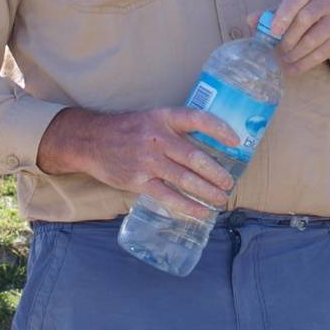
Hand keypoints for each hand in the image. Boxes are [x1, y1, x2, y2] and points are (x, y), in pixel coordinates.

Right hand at [37, 107, 239, 220]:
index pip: (198, 119)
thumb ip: (175, 130)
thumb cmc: (128, 130)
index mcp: (163, 117)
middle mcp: (157, 138)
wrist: (92, 141)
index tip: (237, 141)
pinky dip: (187, 206)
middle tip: (230, 183)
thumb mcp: (152, 119)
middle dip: (217, 173)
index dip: (219, 129)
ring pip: (185, 179)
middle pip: (195, 157)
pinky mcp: (138, 181)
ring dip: (207, 191)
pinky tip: (201, 212)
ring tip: (221, 199)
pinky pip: (168, 196)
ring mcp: (148, 161)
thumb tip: (207, 145)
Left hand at [248, 0, 329, 75]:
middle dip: (288, 38)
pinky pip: (324, 51)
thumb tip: (250, 19)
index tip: (273, 32)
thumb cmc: (313, 9)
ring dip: (296, 53)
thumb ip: (273, 12)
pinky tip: (294, 68)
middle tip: (278, 50)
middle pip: (305, 18)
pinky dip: (306, 63)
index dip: (283, 14)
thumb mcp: (294, 6)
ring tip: (285, 60)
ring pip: (314, 38)